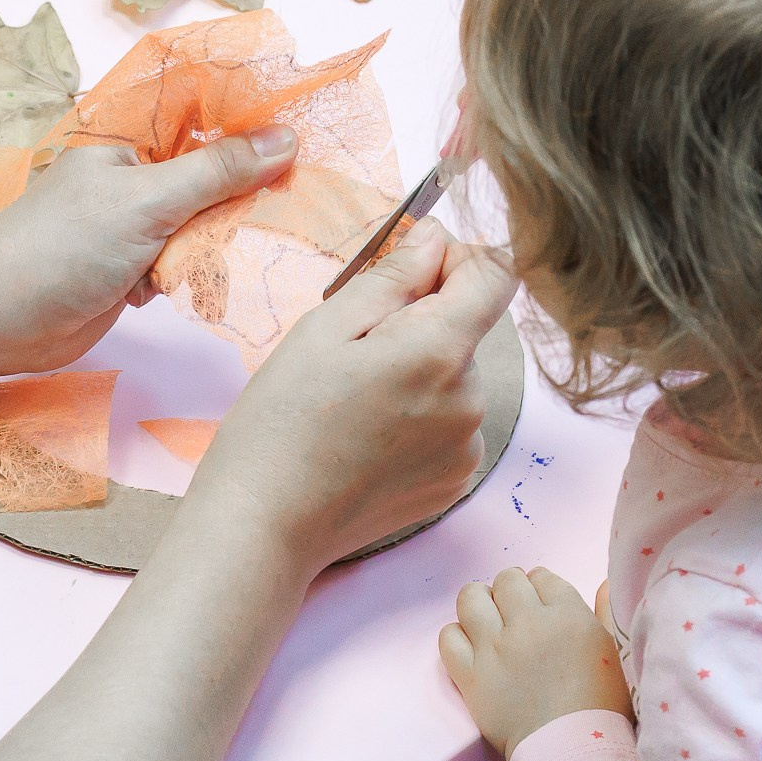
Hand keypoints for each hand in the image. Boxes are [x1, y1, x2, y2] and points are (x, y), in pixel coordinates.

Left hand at [0, 128, 296, 377]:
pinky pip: (179, 265)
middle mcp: (133, 178)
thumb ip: (218, 172)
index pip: (205, 125)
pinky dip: (176, 280)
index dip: (251, 135)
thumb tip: (286, 139)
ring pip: (200, 228)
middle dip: (226, 208)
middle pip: (211, 180)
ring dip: (198, 253)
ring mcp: (132, 225)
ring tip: (168, 270)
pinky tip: (152, 292)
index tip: (302, 146)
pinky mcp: (130, 268)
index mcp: (130, 143)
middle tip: (237, 225)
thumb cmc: (63, 246)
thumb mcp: (147, 202)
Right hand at [179, 219, 517, 580]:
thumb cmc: (282, 420)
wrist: (266, 521)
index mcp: (440, 351)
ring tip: (355, 402)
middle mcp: (469, 401)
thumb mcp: (326, 327)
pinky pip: (449, 425)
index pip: (495, 275)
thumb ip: (394, 276)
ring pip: (456, 379)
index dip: (458, 258)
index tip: (415, 269)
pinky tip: (368, 436)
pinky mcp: (454, 482)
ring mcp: (466, 447)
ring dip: (419, 373)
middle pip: (467, 331)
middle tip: (354, 352)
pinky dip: (419, 418)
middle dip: (422, 324)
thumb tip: (438, 239)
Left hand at [440, 568, 634, 760]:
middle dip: (511, 591)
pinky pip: (448, 637)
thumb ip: (606, 613)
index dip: (540, 587)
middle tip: (516, 613)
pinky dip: (457, 636)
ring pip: (471, 598)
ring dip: (480, 603)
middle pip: (506, 581)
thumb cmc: (602, 706)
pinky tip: (471, 647)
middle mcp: (526, 623)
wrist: (572, 751)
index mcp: (567, 615)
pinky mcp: (470, 675)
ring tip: (489, 621)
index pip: (542, 577)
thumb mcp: (615, 653)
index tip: (542, 604)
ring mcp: (494, 648)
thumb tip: (603, 583)